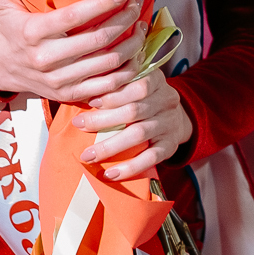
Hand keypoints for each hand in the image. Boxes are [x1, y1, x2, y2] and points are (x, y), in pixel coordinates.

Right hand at [0, 0, 145, 102]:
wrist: (2, 69)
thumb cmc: (10, 28)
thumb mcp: (0, 1)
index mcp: (31, 33)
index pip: (73, 18)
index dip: (103, 4)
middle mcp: (46, 59)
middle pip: (96, 41)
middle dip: (124, 20)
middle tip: (137, 2)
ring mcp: (60, 81)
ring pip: (107, 64)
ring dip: (132, 44)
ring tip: (142, 24)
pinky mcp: (71, 95)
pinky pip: (108, 86)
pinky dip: (128, 70)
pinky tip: (137, 53)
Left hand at [74, 66, 194, 180]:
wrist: (175, 118)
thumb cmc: (144, 100)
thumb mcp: (136, 85)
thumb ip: (116, 86)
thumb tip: (81, 95)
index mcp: (157, 81)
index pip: (138, 85)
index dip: (113, 94)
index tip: (90, 102)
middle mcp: (167, 101)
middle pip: (134, 110)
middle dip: (102, 120)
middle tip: (79, 126)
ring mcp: (170, 124)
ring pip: (139, 134)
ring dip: (110, 146)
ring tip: (88, 155)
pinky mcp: (170, 146)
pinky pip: (151, 158)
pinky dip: (129, 167)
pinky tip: (110, 173)